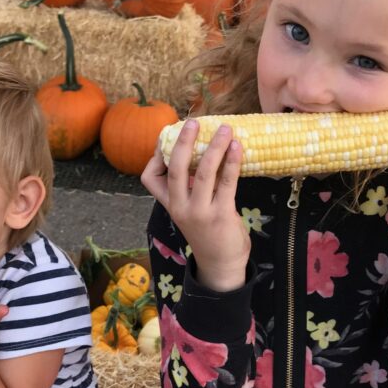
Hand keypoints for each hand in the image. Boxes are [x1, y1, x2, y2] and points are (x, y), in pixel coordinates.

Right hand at [141, 118, 249, 290]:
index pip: (150, 177)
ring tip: (225, 129)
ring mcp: (199, 212)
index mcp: (170, 204)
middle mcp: (180, 207)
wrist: (220, 265)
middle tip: (193, 122)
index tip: (170, 136)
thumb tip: (205, 153)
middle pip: (175, 168)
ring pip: (203, 172)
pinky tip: (237, 147)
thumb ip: (193, 187)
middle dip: (183, 142)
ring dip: (214, 147)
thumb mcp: (191, 210)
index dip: (157, 155)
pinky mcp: (220, 214)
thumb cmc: (209, 233)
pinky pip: (226, 182)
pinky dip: (232, 162)